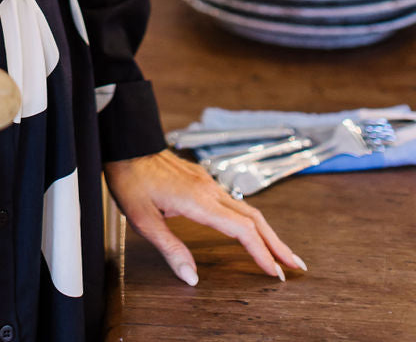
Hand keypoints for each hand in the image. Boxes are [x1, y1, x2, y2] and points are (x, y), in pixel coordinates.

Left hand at [103, 149, 306, 285]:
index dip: (262, 254)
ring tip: (280, 251)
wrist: (125, 143)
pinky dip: (250, 218)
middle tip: (296, 265)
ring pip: (246, 208)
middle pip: (254, 218)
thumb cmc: (130, 179)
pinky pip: (234, 200)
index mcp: (199, 201)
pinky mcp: (201, 178)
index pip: (242, 230)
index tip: (276, 274)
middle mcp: (209, 189)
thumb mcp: (142, 220)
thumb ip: (170, 249)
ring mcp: (207, 181)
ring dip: (267, 231)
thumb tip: (192, 279)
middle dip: (277, 243)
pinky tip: (250, 229)